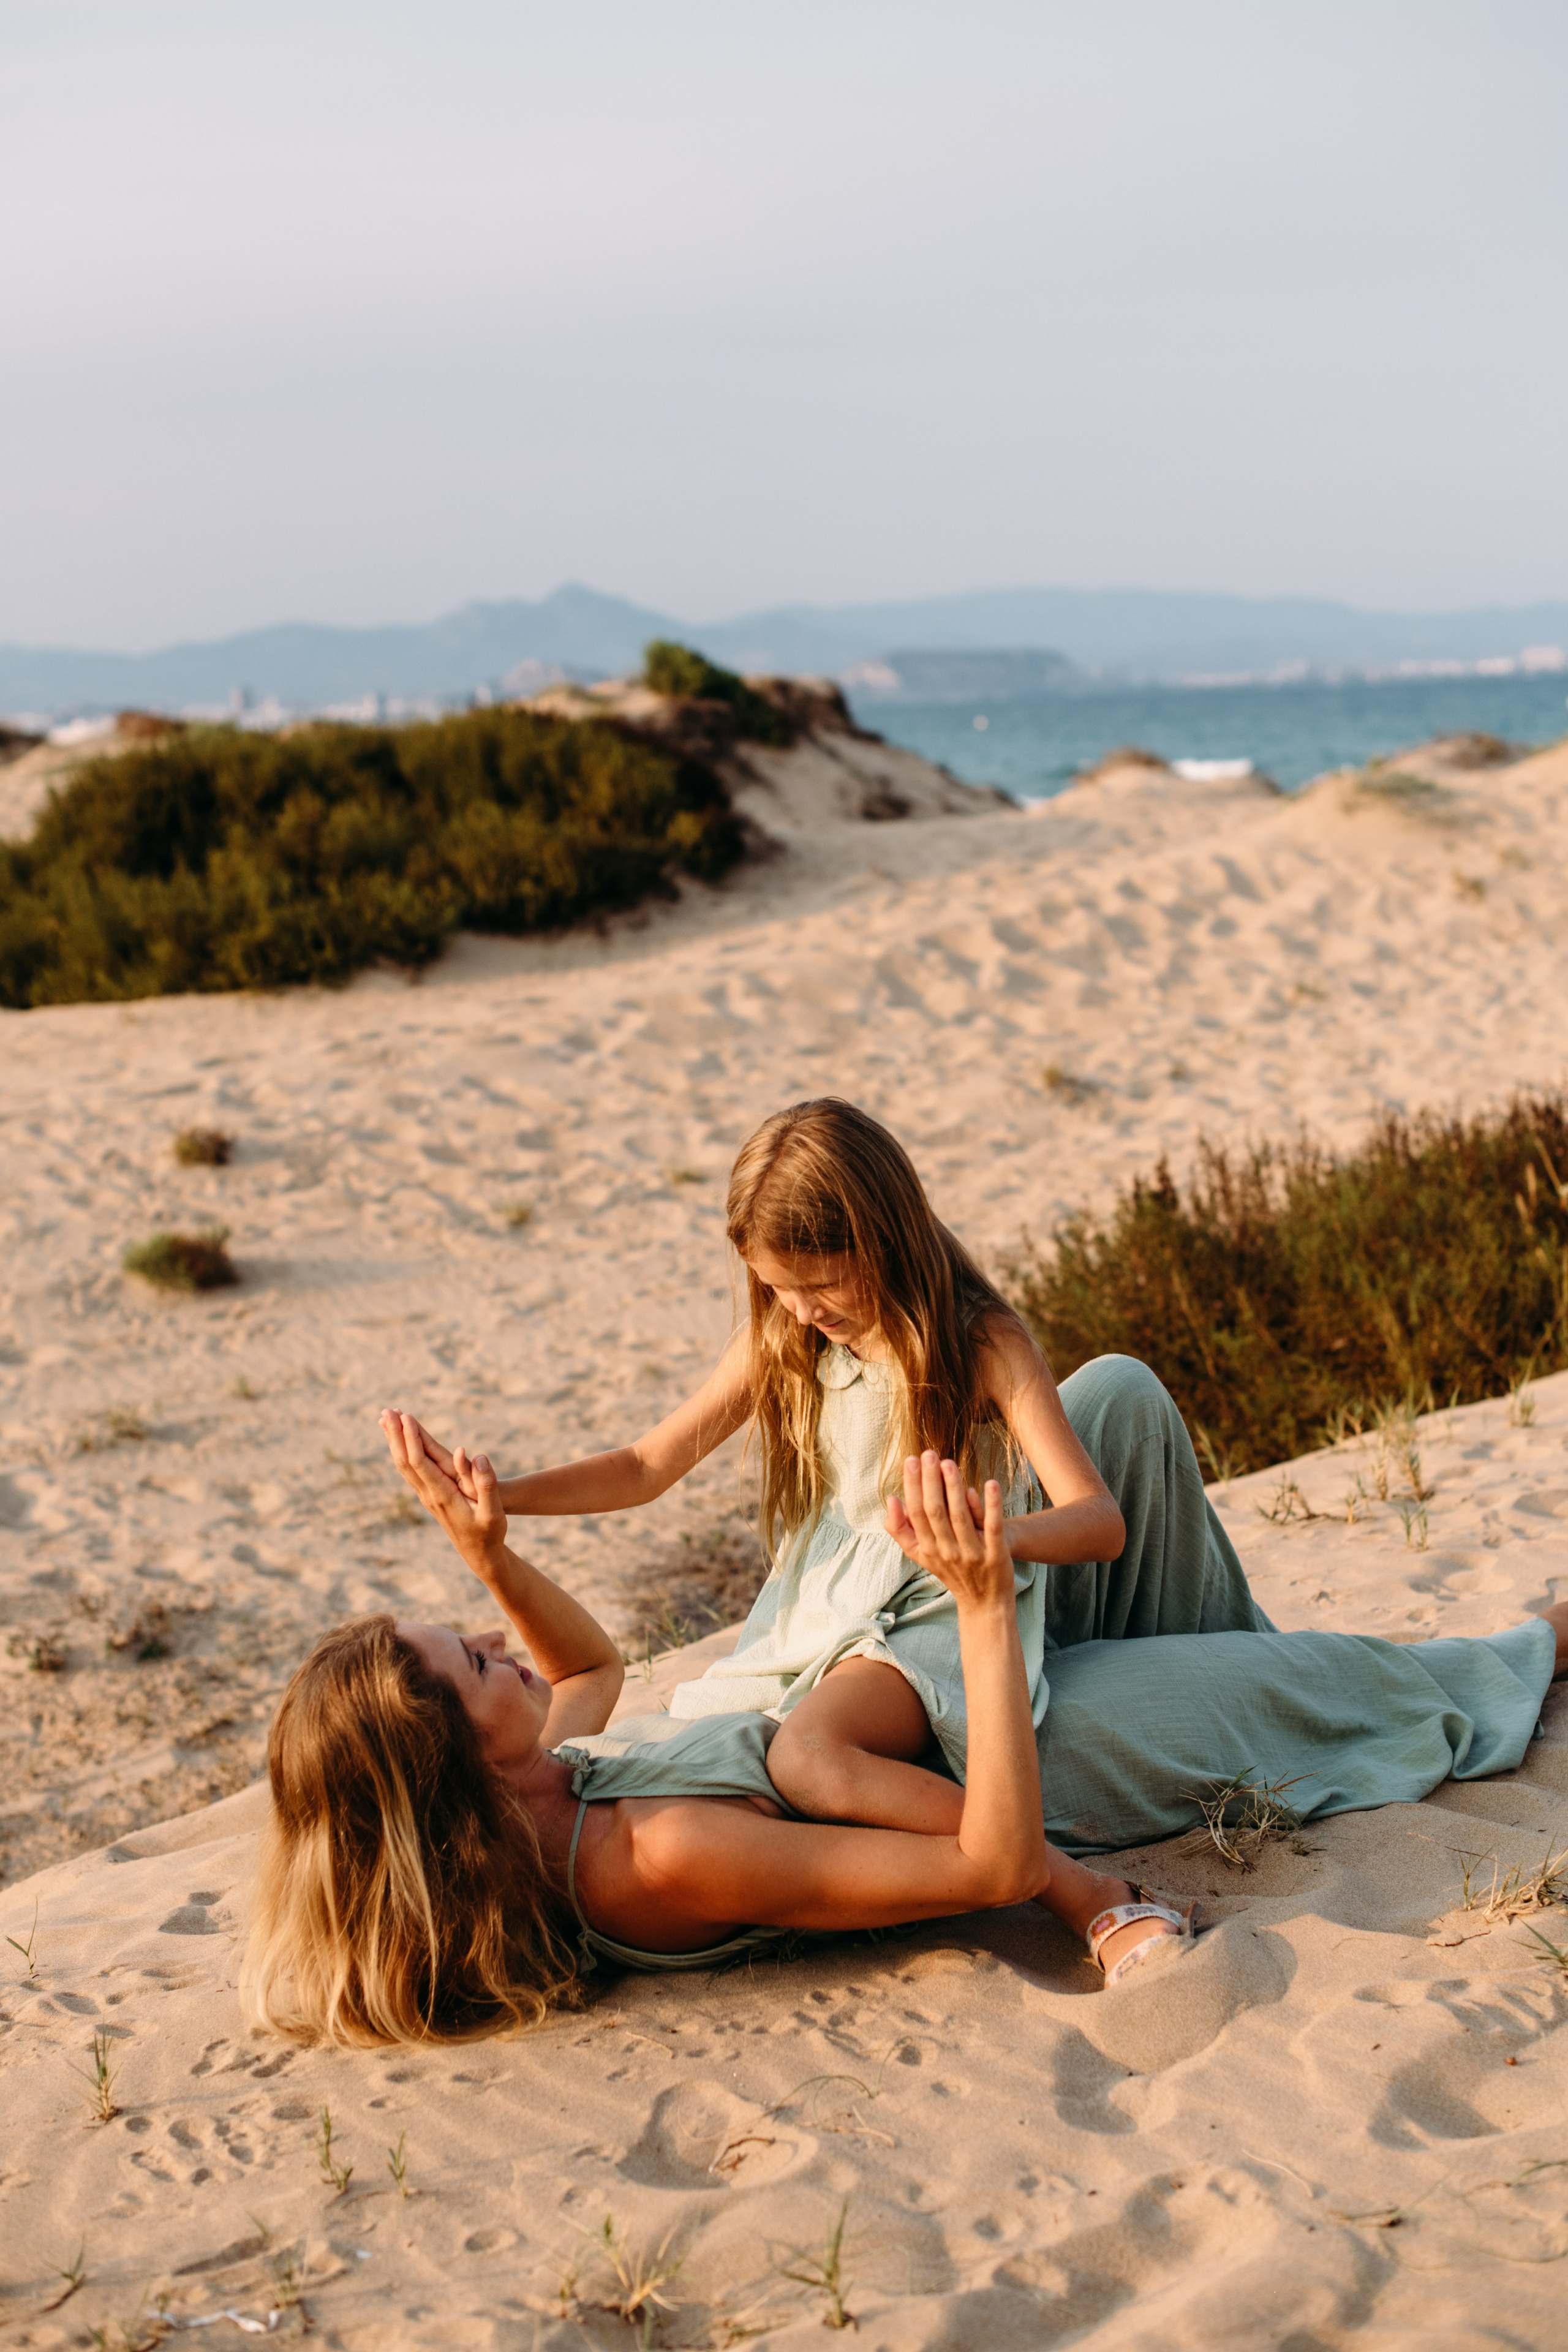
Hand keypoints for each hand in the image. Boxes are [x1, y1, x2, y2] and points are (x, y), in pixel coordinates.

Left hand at [380, 1409, 505, 1578]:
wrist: (479, 1554)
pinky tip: (398, 1443)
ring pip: (404, 1465)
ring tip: (385, 1420)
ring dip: (394, 1442)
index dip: (411, 1439)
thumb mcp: (493, 1511)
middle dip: (395, 1435)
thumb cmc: (489, 1532)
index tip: (405, 1416)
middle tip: (386, 1411)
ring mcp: (427, 1496)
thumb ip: (486, 1483)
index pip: (420, 1462)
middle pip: (405, 1461)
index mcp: (443, 1495)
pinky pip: (409, 1470)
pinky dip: (402, 1452)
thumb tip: (476, 1455)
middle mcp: (429, 1495)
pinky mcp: (429, 1496)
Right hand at [887, 1453, 1011, 1607]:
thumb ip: (902, 1530)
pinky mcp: (996, 1554)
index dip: (912, 1486)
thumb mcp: (921, 1555)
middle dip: (930, 1481)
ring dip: (954, 1487)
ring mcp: (972, 1553)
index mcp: (928, 1549)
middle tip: (928, 1454)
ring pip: (960, 1516)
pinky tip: (990, 1483)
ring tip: (949, 1463)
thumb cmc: (951, 1572)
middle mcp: (947, 1552)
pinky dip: (991, 1505)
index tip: (910, 1461)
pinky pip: (993, 1526)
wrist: (984, 1603)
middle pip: (935, 1512)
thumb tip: (891, 1500)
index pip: (916, 1513)